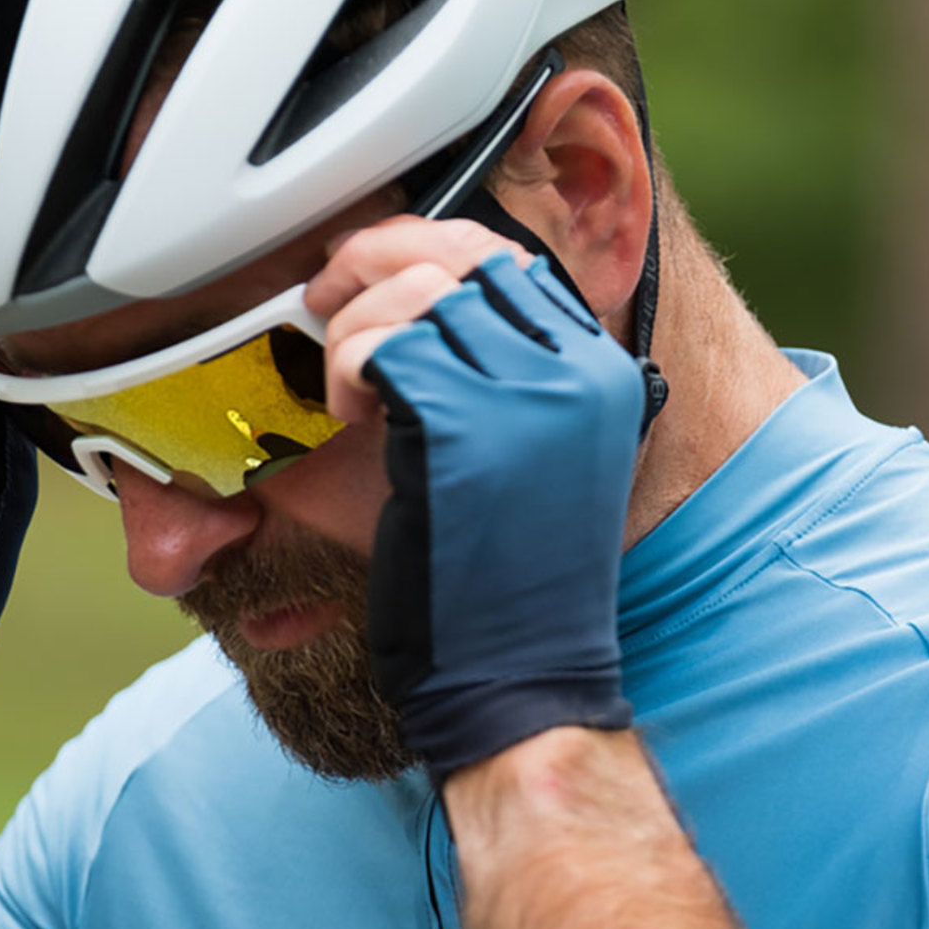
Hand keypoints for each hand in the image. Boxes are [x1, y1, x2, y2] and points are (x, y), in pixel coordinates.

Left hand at [310, 226, 645, 784]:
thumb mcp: (534, 459)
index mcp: (601, 375)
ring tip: (347, 387)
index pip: (512, 260)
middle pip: (462, 253)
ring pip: (413, 292)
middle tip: (327, 294)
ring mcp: (524, 396)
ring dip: (355, 326)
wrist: (519, 679)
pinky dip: (344, 370)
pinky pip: (377, 349)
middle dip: (378, 259)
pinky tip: (350, 417)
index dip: (431, 249)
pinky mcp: (461, 429)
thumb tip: (434, 299)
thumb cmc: (511, 584)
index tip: (378, 273)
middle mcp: (575, 372)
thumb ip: (506, 377)